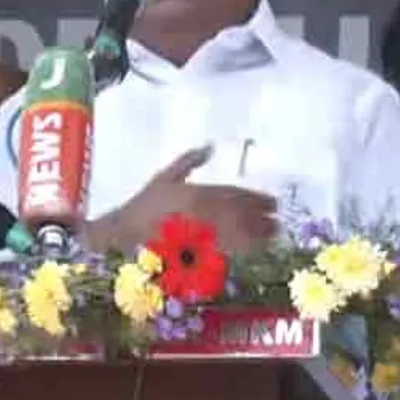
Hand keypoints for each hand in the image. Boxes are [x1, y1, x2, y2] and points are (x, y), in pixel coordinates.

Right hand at [89, 146, 278, 252]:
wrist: (121, 234)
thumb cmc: (142, 205)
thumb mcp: (164, 177)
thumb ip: (189, 161)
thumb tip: (210, 146)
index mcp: (196, 191)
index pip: (234, 193)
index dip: (256, 198)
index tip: (273, 203)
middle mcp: (201, 211)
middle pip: (240, 214)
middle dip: (262, 217)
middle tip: (278, 221)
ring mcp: (198, 234)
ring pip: (236, 233)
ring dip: (258, 234)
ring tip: (273, 235)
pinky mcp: (193, 253)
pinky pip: (223, 251)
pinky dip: (241, 250)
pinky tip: (254, 250)